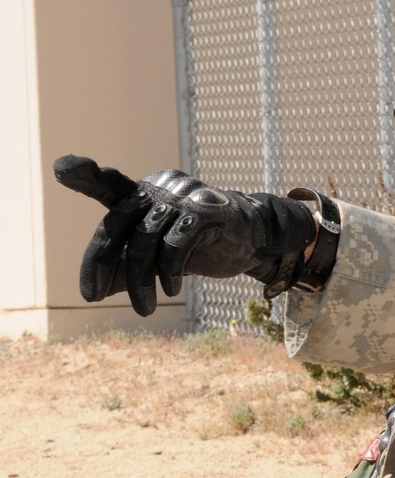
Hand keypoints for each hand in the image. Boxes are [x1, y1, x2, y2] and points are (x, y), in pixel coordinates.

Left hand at [53, 155, 317, 316]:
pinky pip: (176, 243)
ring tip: (143, 308)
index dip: (85, 174)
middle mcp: (158, 188)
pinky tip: (172, 291)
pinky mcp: (207, 211)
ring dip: (140, 282)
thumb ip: (124, 270)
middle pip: (118, 227)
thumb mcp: (157, 260)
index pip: (107, 185)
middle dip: (100, 263)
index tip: (61, 168)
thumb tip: (92, 293)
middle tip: (92, 296)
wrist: (250, 241)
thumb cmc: (198, 246)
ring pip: (145, 241)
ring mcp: (183, 196)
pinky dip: (169, 271)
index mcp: (142, 194)